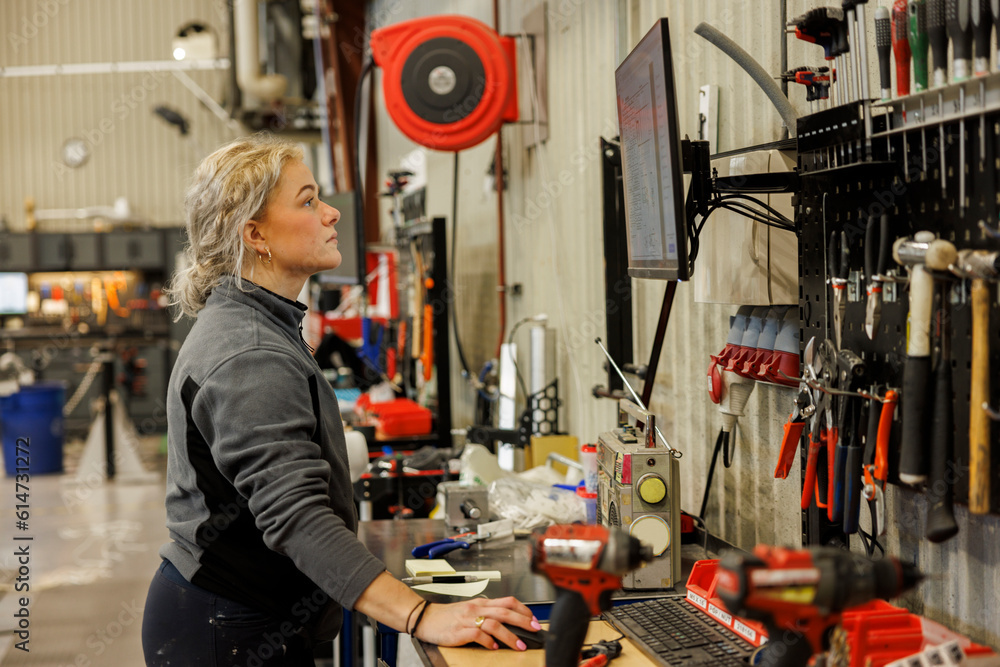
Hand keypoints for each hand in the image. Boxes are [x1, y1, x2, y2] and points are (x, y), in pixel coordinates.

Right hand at [413, 596, 541, 649]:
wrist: (425, 617)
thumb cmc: (447, 616)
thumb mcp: (470, 610)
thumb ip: (487, 614)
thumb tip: (506, 622)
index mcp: (481, 603)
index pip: (507, 601)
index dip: (523, 609)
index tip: (533, 619)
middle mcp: (476, 609)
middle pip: (505, 611)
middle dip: (523, 621)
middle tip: (534, 630)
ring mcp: (468, 620)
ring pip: (494, 624)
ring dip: (509, 636)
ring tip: (519, 645)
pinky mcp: (459, 632)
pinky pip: (477, 635)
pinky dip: (488, 641)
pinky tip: (493, 647)